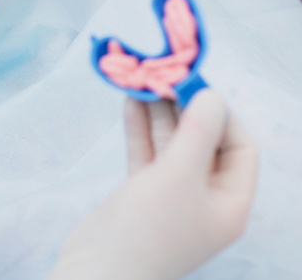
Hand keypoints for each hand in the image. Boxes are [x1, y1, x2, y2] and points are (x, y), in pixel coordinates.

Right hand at [50, 89, 257, 279]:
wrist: (96, 272)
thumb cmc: (148, 228)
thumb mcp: (179, 175)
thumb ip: (198, 131)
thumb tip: (212, 94)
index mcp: (229, 202)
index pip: (240, 149)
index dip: (223, 116)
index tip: (198, 87)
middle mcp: (204, 197)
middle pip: (203, 142)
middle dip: (186, 109)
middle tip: (167, 77)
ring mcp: (170, 195)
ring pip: (170, 144)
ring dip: (158, 114)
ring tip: (146, 81)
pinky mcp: (141, 192)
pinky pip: (146, 154)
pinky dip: (139, 129)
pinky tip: (130, 102)